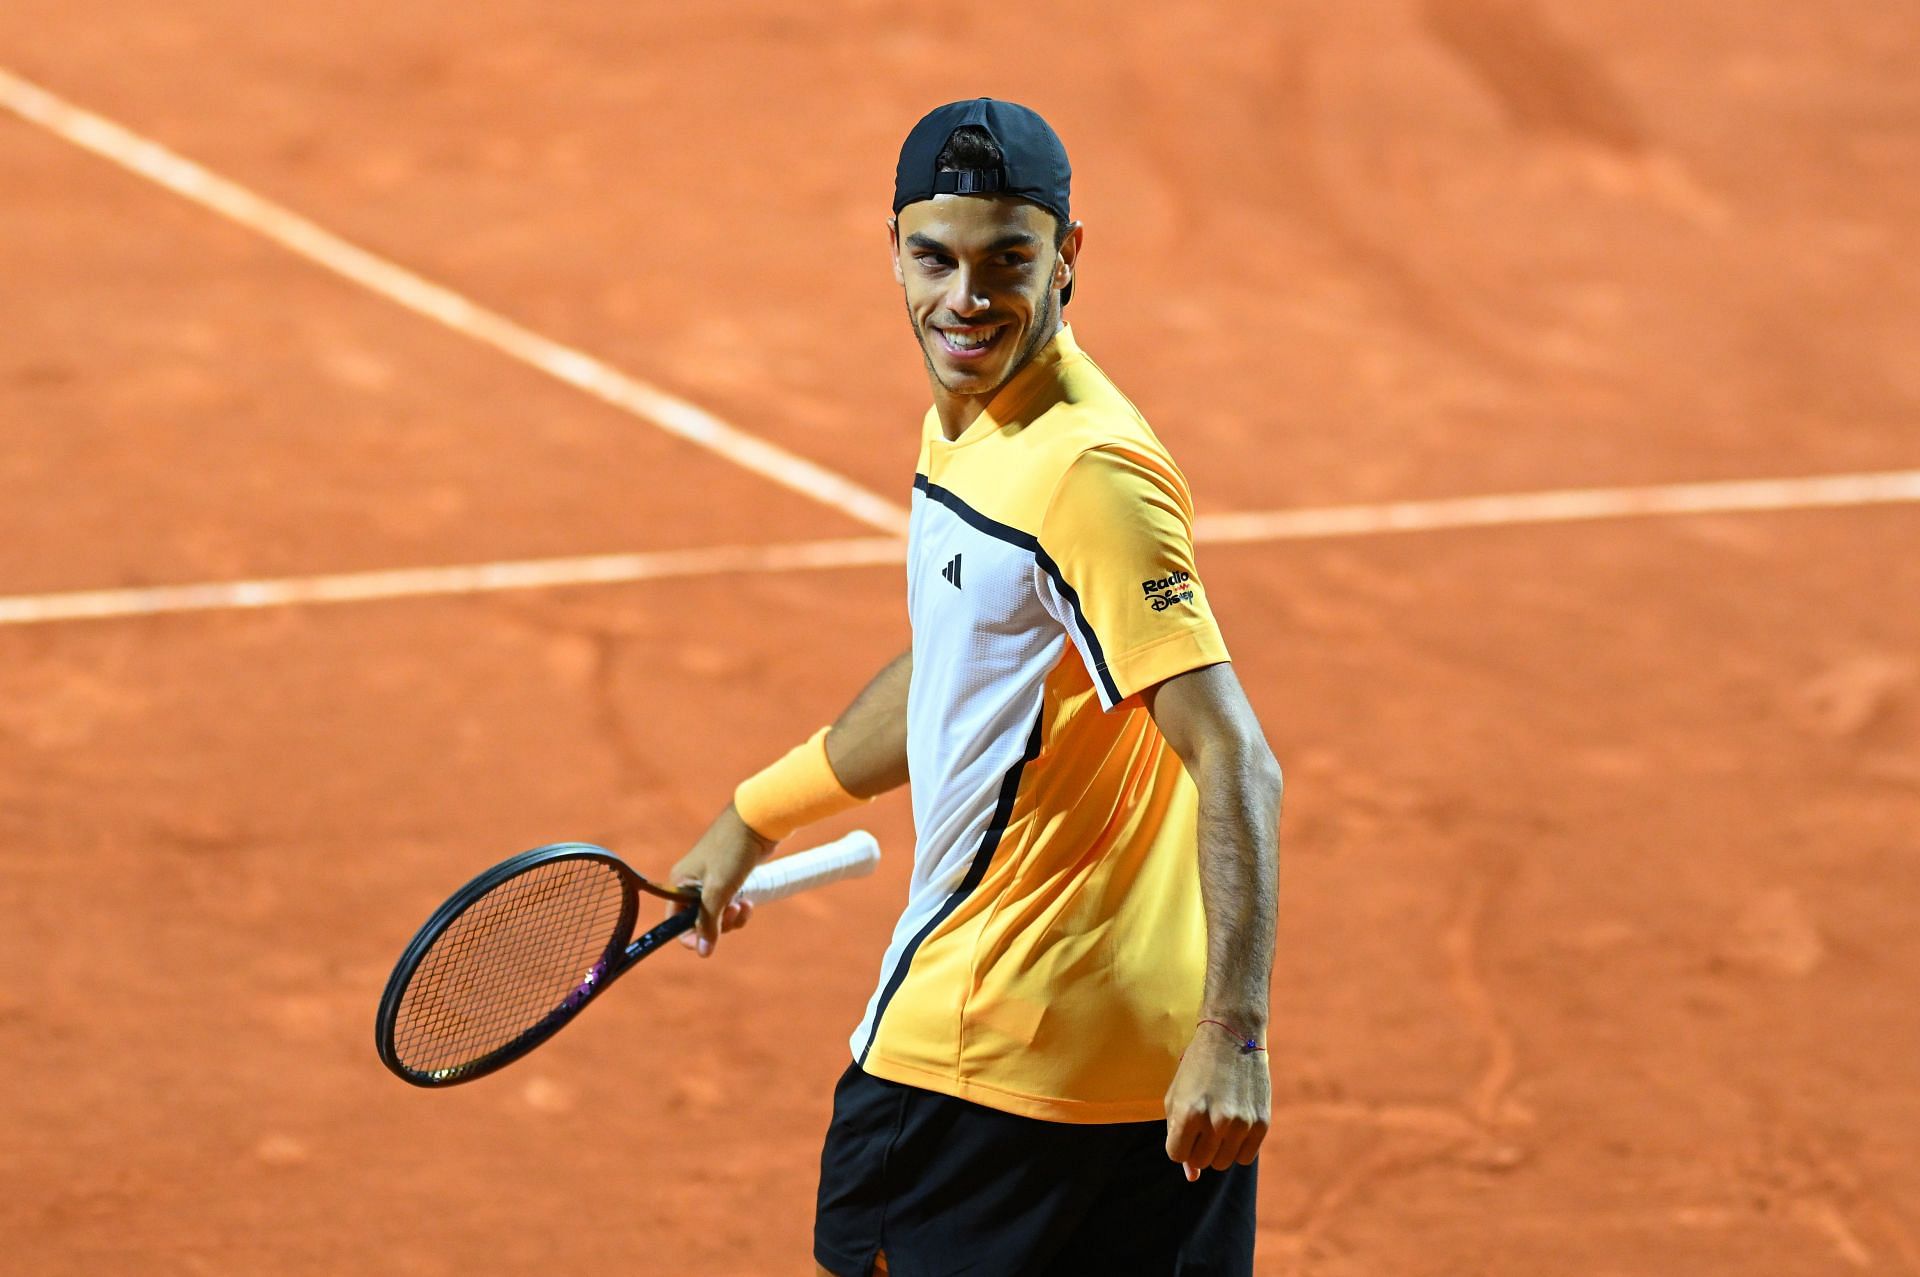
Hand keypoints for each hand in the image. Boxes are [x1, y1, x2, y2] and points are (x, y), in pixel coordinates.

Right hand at [665, 802, 776, 956]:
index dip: (693, 936)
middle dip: (719, 924)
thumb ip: (709, 921)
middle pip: (699, 921)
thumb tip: (703, 952)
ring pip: (717, 915)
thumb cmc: (733, 851)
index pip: (676, 923)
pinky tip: (749, 900)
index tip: (712, 940)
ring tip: (745, 905)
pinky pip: (729, 904)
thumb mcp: (718, 890)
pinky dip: (739, 908)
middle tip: (735, 912)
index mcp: (679, 884)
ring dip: (732, 918)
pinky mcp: (729, 879)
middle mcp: (691, 884)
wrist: (757, 820)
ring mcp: (711, 881)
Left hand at [1163, 1021, 1269, 1180]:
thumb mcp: (1177, 1098)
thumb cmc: (1197, 1069)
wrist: (1232, 1037)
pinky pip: (1245, 1157)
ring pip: (1223, 1163)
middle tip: (1202, 1121)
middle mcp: (1216, 1121)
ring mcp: (1242, 1124)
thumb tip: (1192, 1177)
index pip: (1177, 1155)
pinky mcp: (1262, 1123)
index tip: (1184, 1126)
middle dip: (1197, 1146)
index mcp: (1189, 1113)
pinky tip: (1234, 1124)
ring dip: (1217, 1149)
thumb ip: (1178, 1136)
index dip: (1178, 1142)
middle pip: (1201, 1162)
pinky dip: (1237, 1147)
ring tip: (1217, 1122)